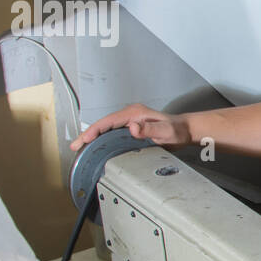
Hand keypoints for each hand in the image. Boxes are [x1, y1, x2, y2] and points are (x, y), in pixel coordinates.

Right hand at [69, 104, 190, 150]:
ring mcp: (130, 121)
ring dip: (93, 137)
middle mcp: (130, 115)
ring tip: (80, 147)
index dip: (94, 130)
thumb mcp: (165, 130)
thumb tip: (132, 127)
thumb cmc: (177, 130)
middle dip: (88, 134)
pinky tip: (96, 146)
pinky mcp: (131, 128)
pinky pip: (112, 132)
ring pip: (106, 128)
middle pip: (103, 124)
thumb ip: (150, 129)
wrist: (185, 130)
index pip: (108, 121)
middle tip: (75, 146)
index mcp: (134, 113)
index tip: (85, 139)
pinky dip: (102, 138)